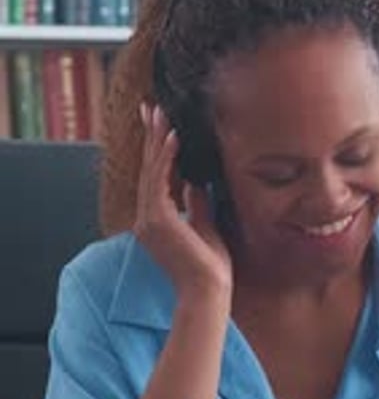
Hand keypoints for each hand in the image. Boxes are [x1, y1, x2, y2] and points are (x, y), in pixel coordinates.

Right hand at [134, 104, 232, 301]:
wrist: (209, 291)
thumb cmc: (211, 267)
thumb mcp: (206, 226)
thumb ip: (197, 204)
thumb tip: (195, 182)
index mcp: (156, 221)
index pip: (155, 178)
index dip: (156, 150)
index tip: (159, 125)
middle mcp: (147, 219)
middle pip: (149, 169)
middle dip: (151, 136)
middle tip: (151, 107)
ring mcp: (149, 220)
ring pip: (151, 171)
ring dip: (157, 139)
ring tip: (161, 113)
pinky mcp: (157, 221)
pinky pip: (159, 181)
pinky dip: (166, 157)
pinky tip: (173, 137)